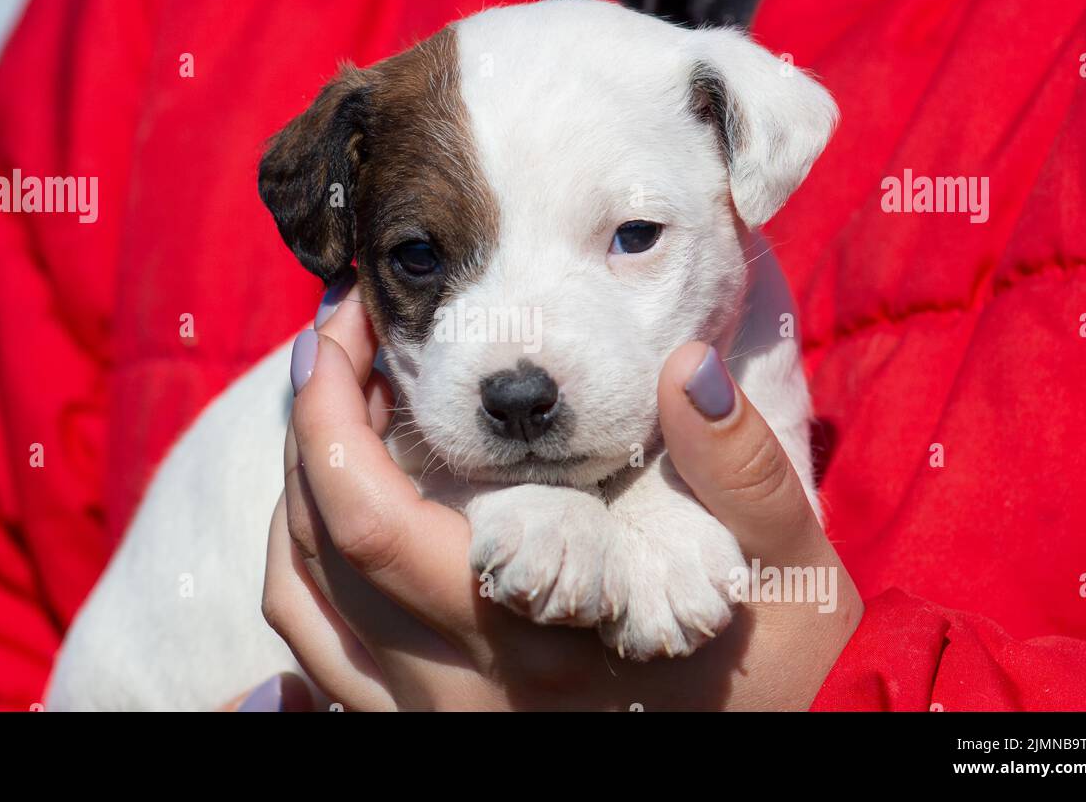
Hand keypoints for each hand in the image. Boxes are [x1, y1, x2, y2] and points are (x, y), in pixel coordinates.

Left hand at [261, 288, 862, 709]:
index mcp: (532, 634)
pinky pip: (317, 665)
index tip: (343, 328)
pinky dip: (305, 576)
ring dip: (296, 497)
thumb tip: (687, 370)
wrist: (775, 759)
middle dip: (307, 430)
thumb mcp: (790, 574)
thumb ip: (743, 472)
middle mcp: (461, 688)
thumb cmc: (778, 669)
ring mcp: (434, 720)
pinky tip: (330, 520)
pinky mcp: (427, 732)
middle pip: (319, 552)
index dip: (333, 412)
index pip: (374, 519)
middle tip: (336, 347)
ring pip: (303, 608)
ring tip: (334, 416)